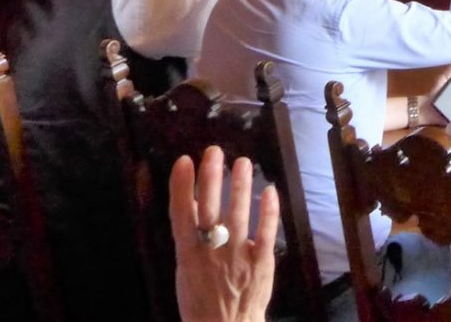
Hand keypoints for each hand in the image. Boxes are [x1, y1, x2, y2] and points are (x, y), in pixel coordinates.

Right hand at [170, 147, 277, 321]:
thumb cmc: (202, 300)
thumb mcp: (187, 271)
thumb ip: (191, 239)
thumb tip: (193, 205)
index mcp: (188, 256)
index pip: (181, 215)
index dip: (182, 187)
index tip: (184, 161)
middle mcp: (211, 253)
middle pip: (209, 209)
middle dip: (211, 178)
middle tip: (214, 151)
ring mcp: (237, 257)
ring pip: (238, 215)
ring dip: (240, 186)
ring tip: (242, 162)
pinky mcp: (261, 262)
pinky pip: (266, 232)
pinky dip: (268, 211)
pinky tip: (269, 190)